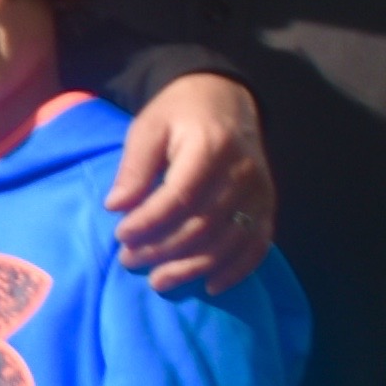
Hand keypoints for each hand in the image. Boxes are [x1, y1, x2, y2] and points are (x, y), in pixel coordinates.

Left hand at [106, 72, 273, 292]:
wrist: (225, 100)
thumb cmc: (178, 114)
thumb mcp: (147, 127)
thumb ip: (135, 166)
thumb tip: (117, 206)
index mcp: (211, 147)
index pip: (180, 196)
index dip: (149, 222)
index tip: (121, 235)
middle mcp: (243, 172)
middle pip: (203, 224)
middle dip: (163, 249)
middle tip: (129, 260)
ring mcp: (260, 192)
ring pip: (228, 241)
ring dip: (192, 267)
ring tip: (158, 281)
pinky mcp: (268, 205)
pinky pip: (258, 245)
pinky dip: (236, 270)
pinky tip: (209, 285)